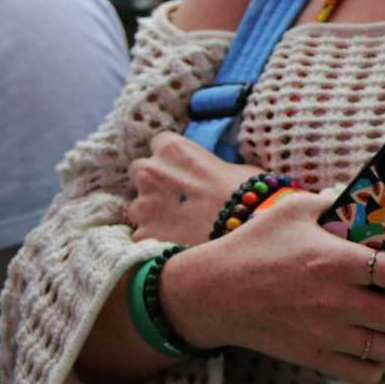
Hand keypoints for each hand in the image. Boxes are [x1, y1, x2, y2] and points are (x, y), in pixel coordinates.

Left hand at [126, 132, 260, 244]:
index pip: (159, 143)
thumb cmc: (247, 191)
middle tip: (178, 195)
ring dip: (152, 211)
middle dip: (154, 181)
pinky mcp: (143, 232)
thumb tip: (210, 175)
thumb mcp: (231, 165)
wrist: (246, 224)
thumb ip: (208, 166)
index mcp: (172, 148)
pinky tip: (175, 240)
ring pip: (137, 205)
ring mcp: (143, 202)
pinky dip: (155, 237)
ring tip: (178, 222)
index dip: (172, 157)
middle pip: (140, 170)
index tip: (184, 168)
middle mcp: (151, 170)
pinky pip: (142, 233)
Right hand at [163, 183, 384, 383]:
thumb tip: (364, 192)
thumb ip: (333, 200)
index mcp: (335, 262)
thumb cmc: (252, 247)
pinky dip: (379, 363)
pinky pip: (363, 373)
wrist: (208, 295)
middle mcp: (335, 301)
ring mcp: (324, 334)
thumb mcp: (292, 210)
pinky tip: (377, 345)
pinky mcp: (311, 356)